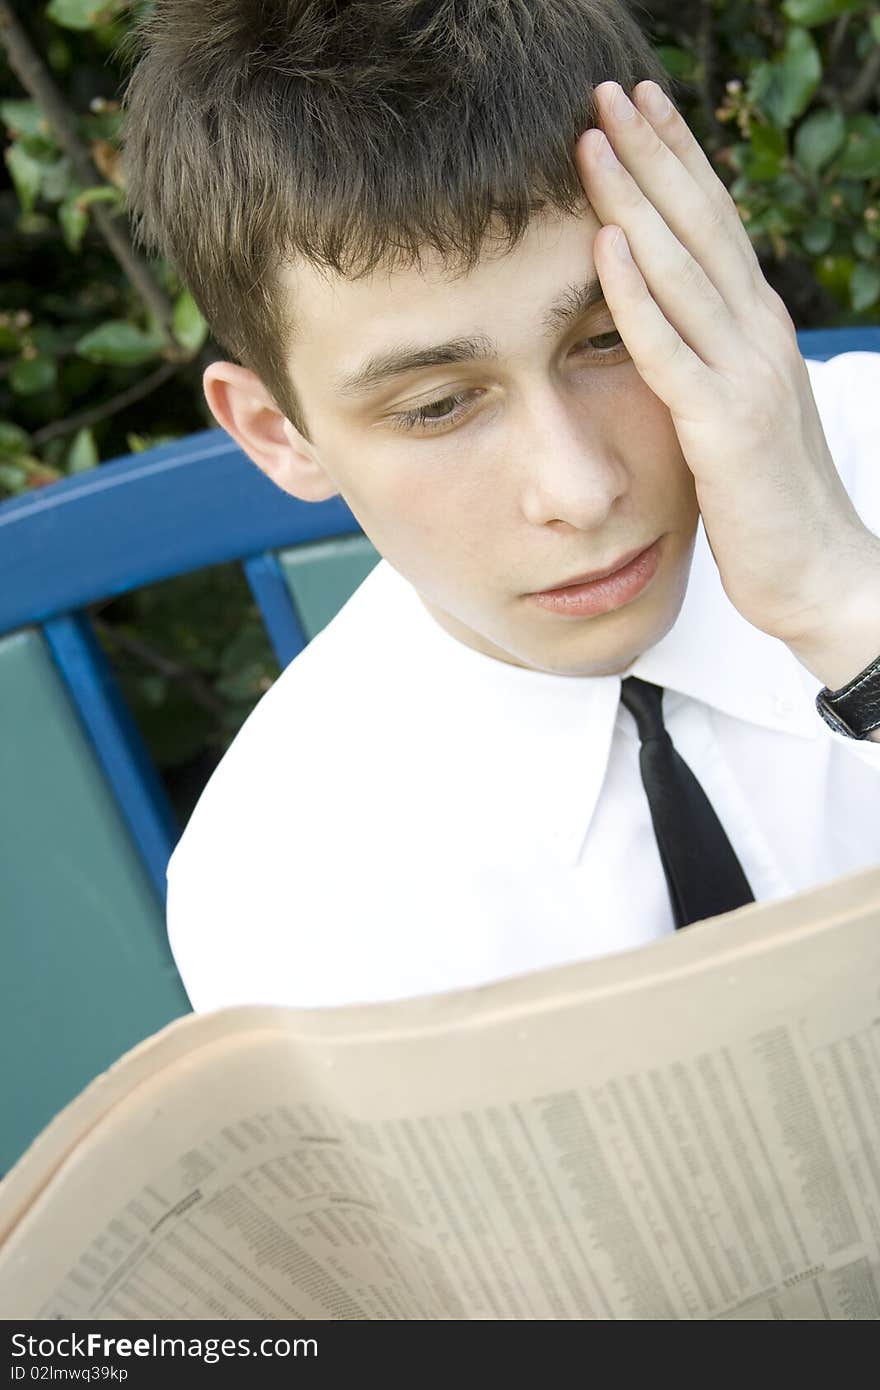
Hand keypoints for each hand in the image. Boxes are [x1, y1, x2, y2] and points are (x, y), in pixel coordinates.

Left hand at [575, 80, 879, 679]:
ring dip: (635, 200)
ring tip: (594, 139)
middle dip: (653, 153)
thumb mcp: (732, 411)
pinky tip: (604, 246)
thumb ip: (701, 359)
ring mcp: (745, 375)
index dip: (674, 162)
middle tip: (609, 90)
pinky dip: (635, 295)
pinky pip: (669, 350)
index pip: (713, 226)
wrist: (818, 572)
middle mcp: (757, 335)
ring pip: (683, 270)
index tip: (636, 107)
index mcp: (756, 328)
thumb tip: (661, 321)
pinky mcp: (724, 426)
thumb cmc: (767, 499)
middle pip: (700, 225)